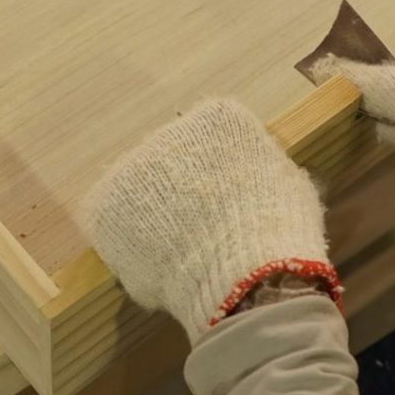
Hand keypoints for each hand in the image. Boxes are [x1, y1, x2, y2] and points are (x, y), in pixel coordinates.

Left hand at [85, 100, 339, 342]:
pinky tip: (161, 267)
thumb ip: (263, 170)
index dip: (226, 173)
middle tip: (205, 230)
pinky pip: (118, 226)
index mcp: (218, 120)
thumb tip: (258, 180)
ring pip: (143, 194)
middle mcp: (168, 133)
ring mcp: (130, 170)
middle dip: (184, 192)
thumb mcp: (289, 184)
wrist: (243, 274)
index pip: (217, 138)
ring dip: (156, 218)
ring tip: (183, 255)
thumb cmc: (278, 227)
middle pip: (174, 161)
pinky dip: (134, 247)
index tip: (237, 199)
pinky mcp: (105, 210)